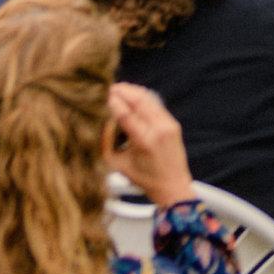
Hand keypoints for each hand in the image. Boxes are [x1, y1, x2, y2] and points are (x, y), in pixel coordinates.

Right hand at [105, 83, 194, 206]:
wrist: (173, 186)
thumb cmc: (144, 178)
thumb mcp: (118, 165)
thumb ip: (106, 143)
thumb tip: (99, 121)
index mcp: (144, 141)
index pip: (126, 113)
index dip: (112, 101)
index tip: (100, 95)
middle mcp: (159, 129)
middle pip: (139, 100)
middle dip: (122, 91)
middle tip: (107, 88)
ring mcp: (169, 124)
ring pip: (149, 98)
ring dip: (132, 91)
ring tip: (117, 89)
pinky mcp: (173, 123)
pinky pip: (156, 104)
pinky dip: (142, 98)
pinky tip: (131, 96)